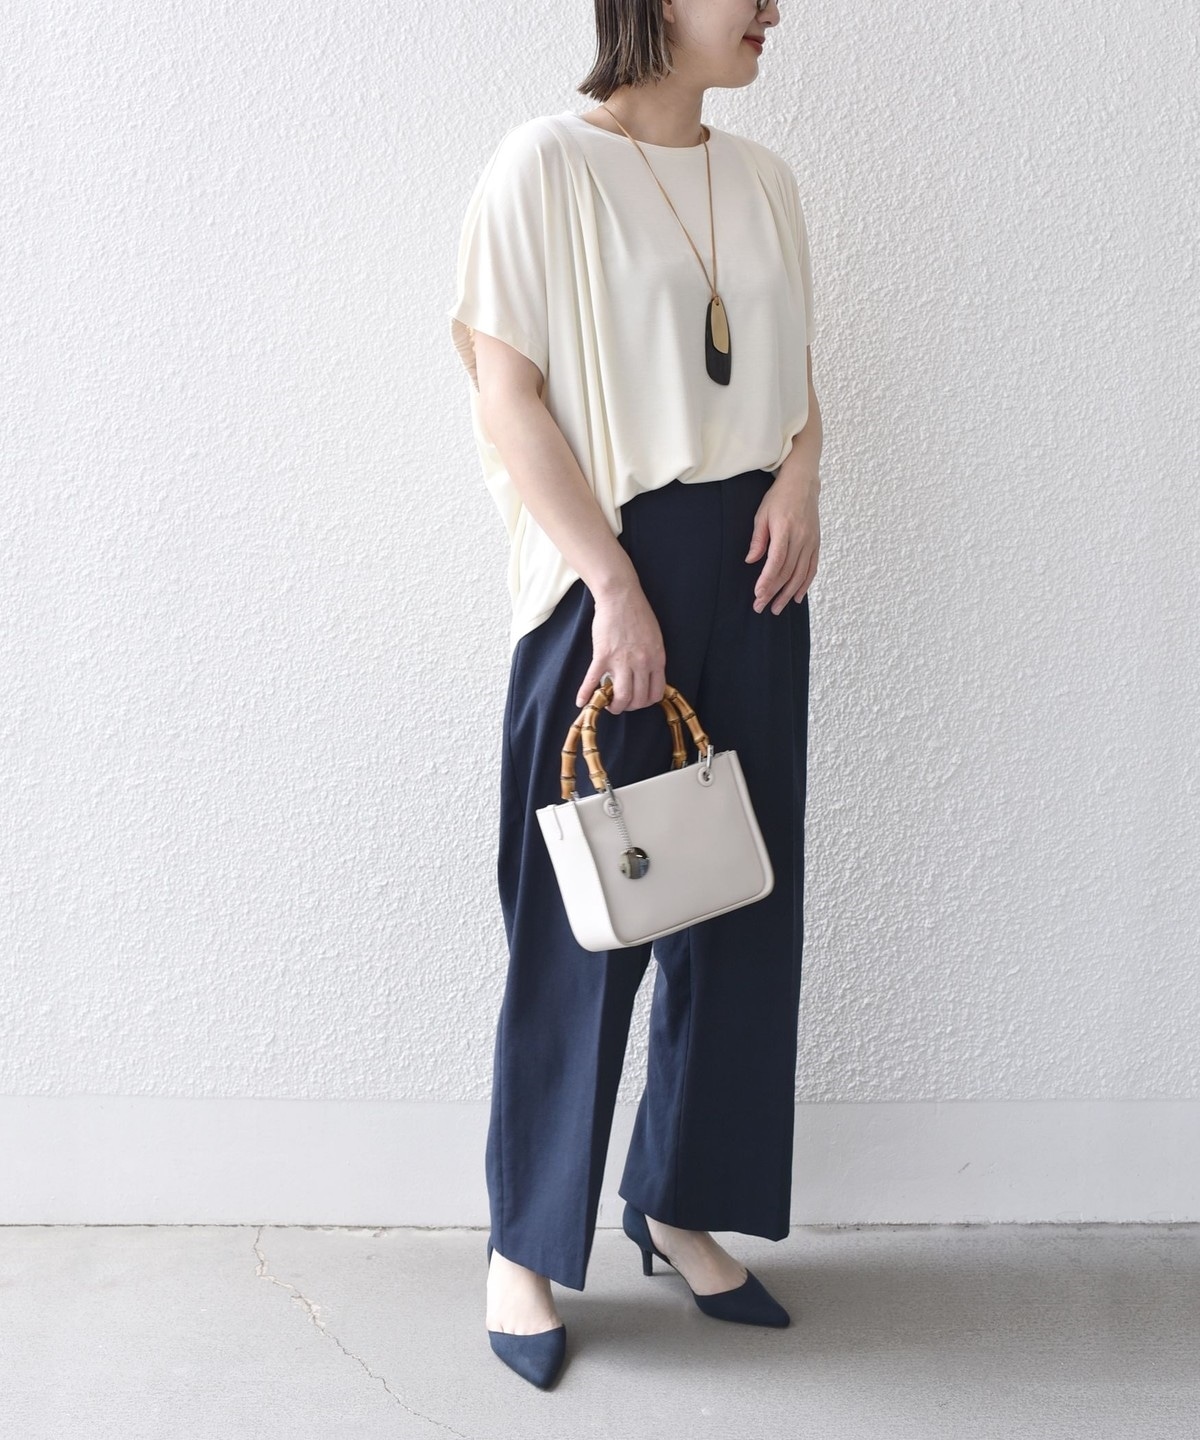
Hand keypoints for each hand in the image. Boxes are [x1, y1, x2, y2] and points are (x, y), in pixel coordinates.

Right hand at [575, 584, 666, 712]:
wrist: (620, 596)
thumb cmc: (638, 614)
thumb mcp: (655, 639)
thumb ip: (653, 659)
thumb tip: (648, 677)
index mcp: (657, 659)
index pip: (655, 694)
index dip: (645, 702)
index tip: (637, 700)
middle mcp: (642, 664)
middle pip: (638, 699)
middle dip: (629, 706)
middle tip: (621, 703)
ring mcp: (622, 661)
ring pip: (621, 697)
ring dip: (614, 706)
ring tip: (608, 704)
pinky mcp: (603, 656)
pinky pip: (593, 681)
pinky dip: (586, 695)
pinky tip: (581, 703)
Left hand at [745, 469, 819, 613]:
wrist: (803, 484)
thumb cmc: (779, 498)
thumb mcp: (762, 514)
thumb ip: (758, 539)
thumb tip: (751, 560)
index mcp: (785, 529)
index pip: (776, 561)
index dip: (767, 580)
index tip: (758, 594)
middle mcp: (801, 538)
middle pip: (788, 572)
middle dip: (774, 592)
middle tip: (761, 607)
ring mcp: (811, 542)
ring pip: (800, 574)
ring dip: (788, 594)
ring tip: (777, 608)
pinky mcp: (816, 544)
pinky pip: (812, 568)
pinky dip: (805, 585)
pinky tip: (796, 597)